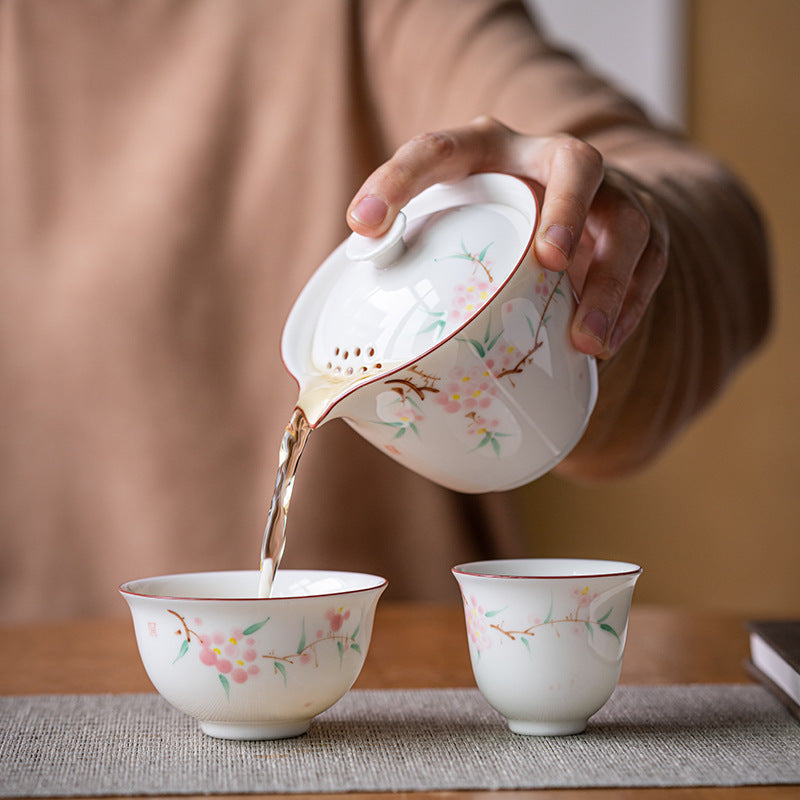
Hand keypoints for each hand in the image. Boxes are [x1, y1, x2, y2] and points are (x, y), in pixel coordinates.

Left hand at [347, 117, 667, 358]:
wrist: (577, 218)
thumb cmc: (495, 233)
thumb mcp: (453, 234)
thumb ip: (413, 271)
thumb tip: (338, 353)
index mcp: (488, 153)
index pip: (440, 149)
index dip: (398, 179)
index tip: (362, 225)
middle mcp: (550, 163)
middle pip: (573, 163)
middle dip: (563, 209)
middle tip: (549, 261)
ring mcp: (606, 196)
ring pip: (625, 222)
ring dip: (609, 280)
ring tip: (586, 339)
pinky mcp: (642, 232)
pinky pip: (648, 265)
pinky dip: (628, 306)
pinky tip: (604, 345)